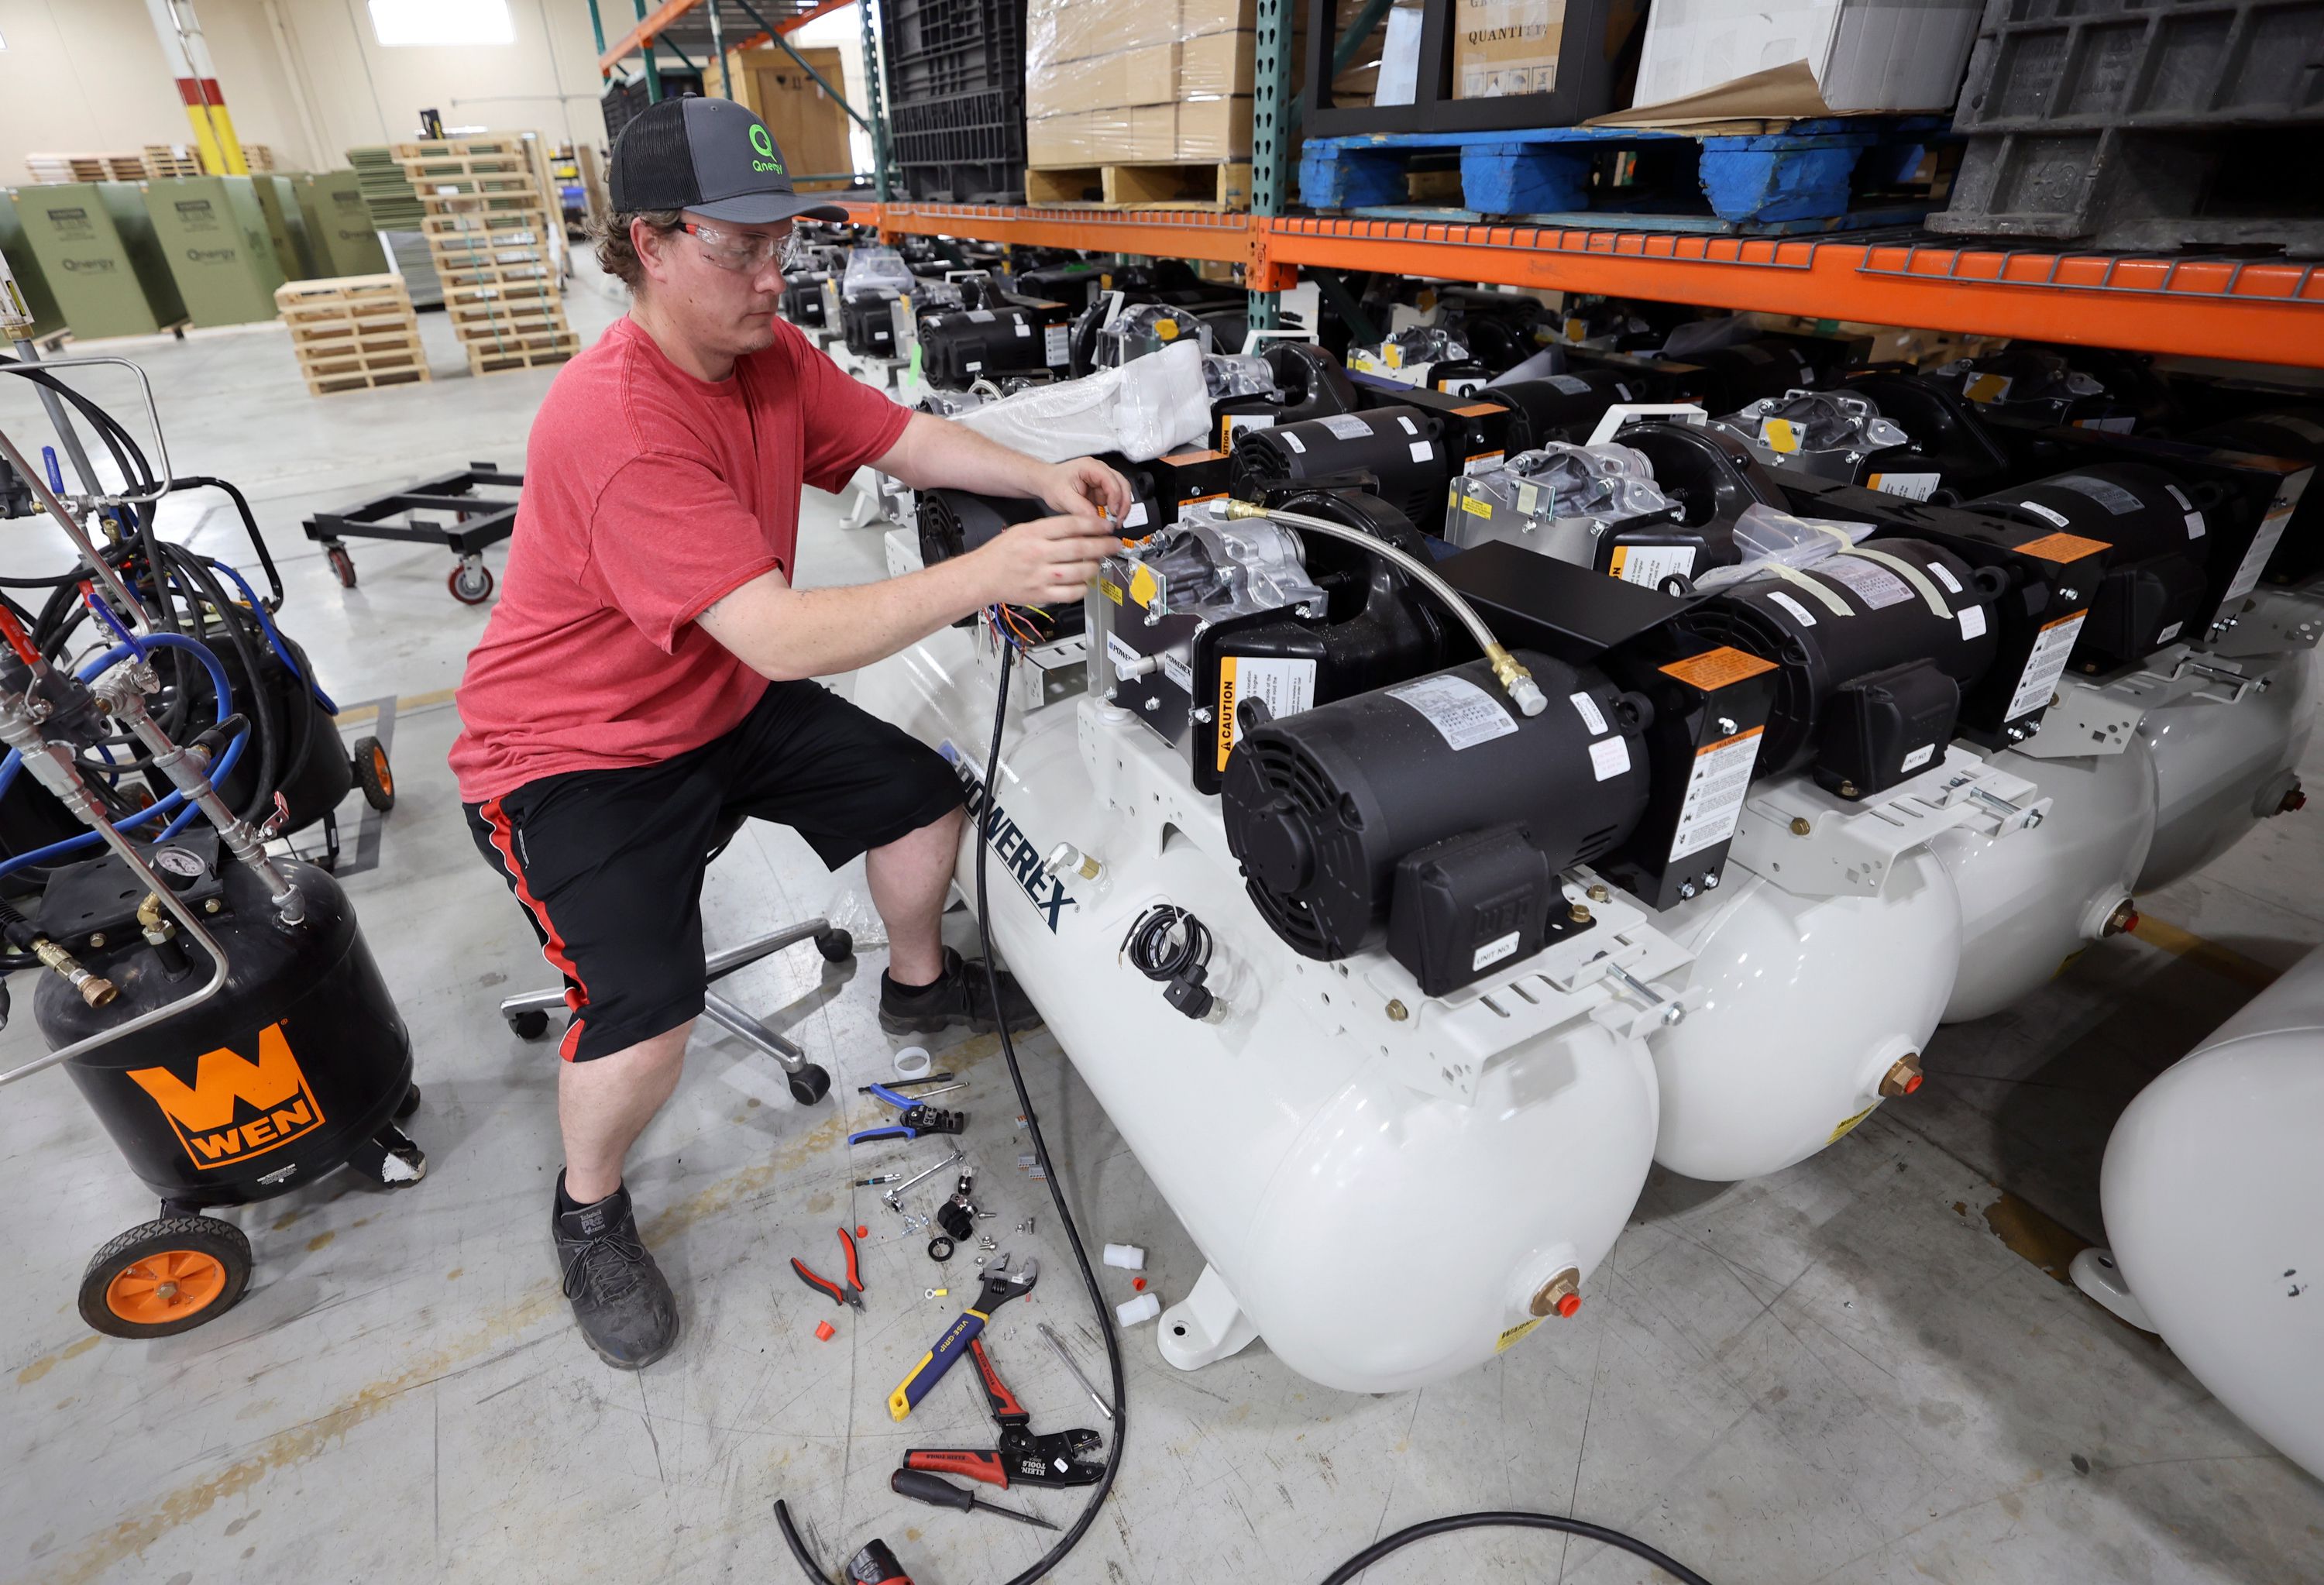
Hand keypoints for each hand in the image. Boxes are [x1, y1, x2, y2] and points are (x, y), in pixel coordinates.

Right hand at [972, 514, 1122, 608]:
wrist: (981, 576)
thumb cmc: (1001, 553)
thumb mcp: (1023, 530)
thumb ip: (1050, 529)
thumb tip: (1080, 528)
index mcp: (1034, 533)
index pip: (1072, 525)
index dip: (1095, 525)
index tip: (1106, 527)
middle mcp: (1039, 554)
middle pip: (1081, 548)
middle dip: (1104, 545)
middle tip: (1114, 544)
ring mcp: (1041, 576)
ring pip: (1080, 571)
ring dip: (1095, 567)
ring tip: (1098, 563)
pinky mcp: (1041, 594)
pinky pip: (1071, 593)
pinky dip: (1083, 588)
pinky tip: (1085, 582)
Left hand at [1037, 456, 1134, 524]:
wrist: (1045, 483)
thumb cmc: (1052, 484)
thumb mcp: (1063, 498)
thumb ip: (1081, 509)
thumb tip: (1098, 521)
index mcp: (1090, 467)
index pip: (1111, 480)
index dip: (1116, 497)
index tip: (1114, 513)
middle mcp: (1099, 470)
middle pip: (1122, 484)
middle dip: (1124, 503)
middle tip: (1119, 520)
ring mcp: (1101, 480)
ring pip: (1121, 492)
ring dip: (1120, 507)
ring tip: (1115, 522)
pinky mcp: (1101, 490)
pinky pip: (1113, 499)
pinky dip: (1113, 510)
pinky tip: (1107, 519)